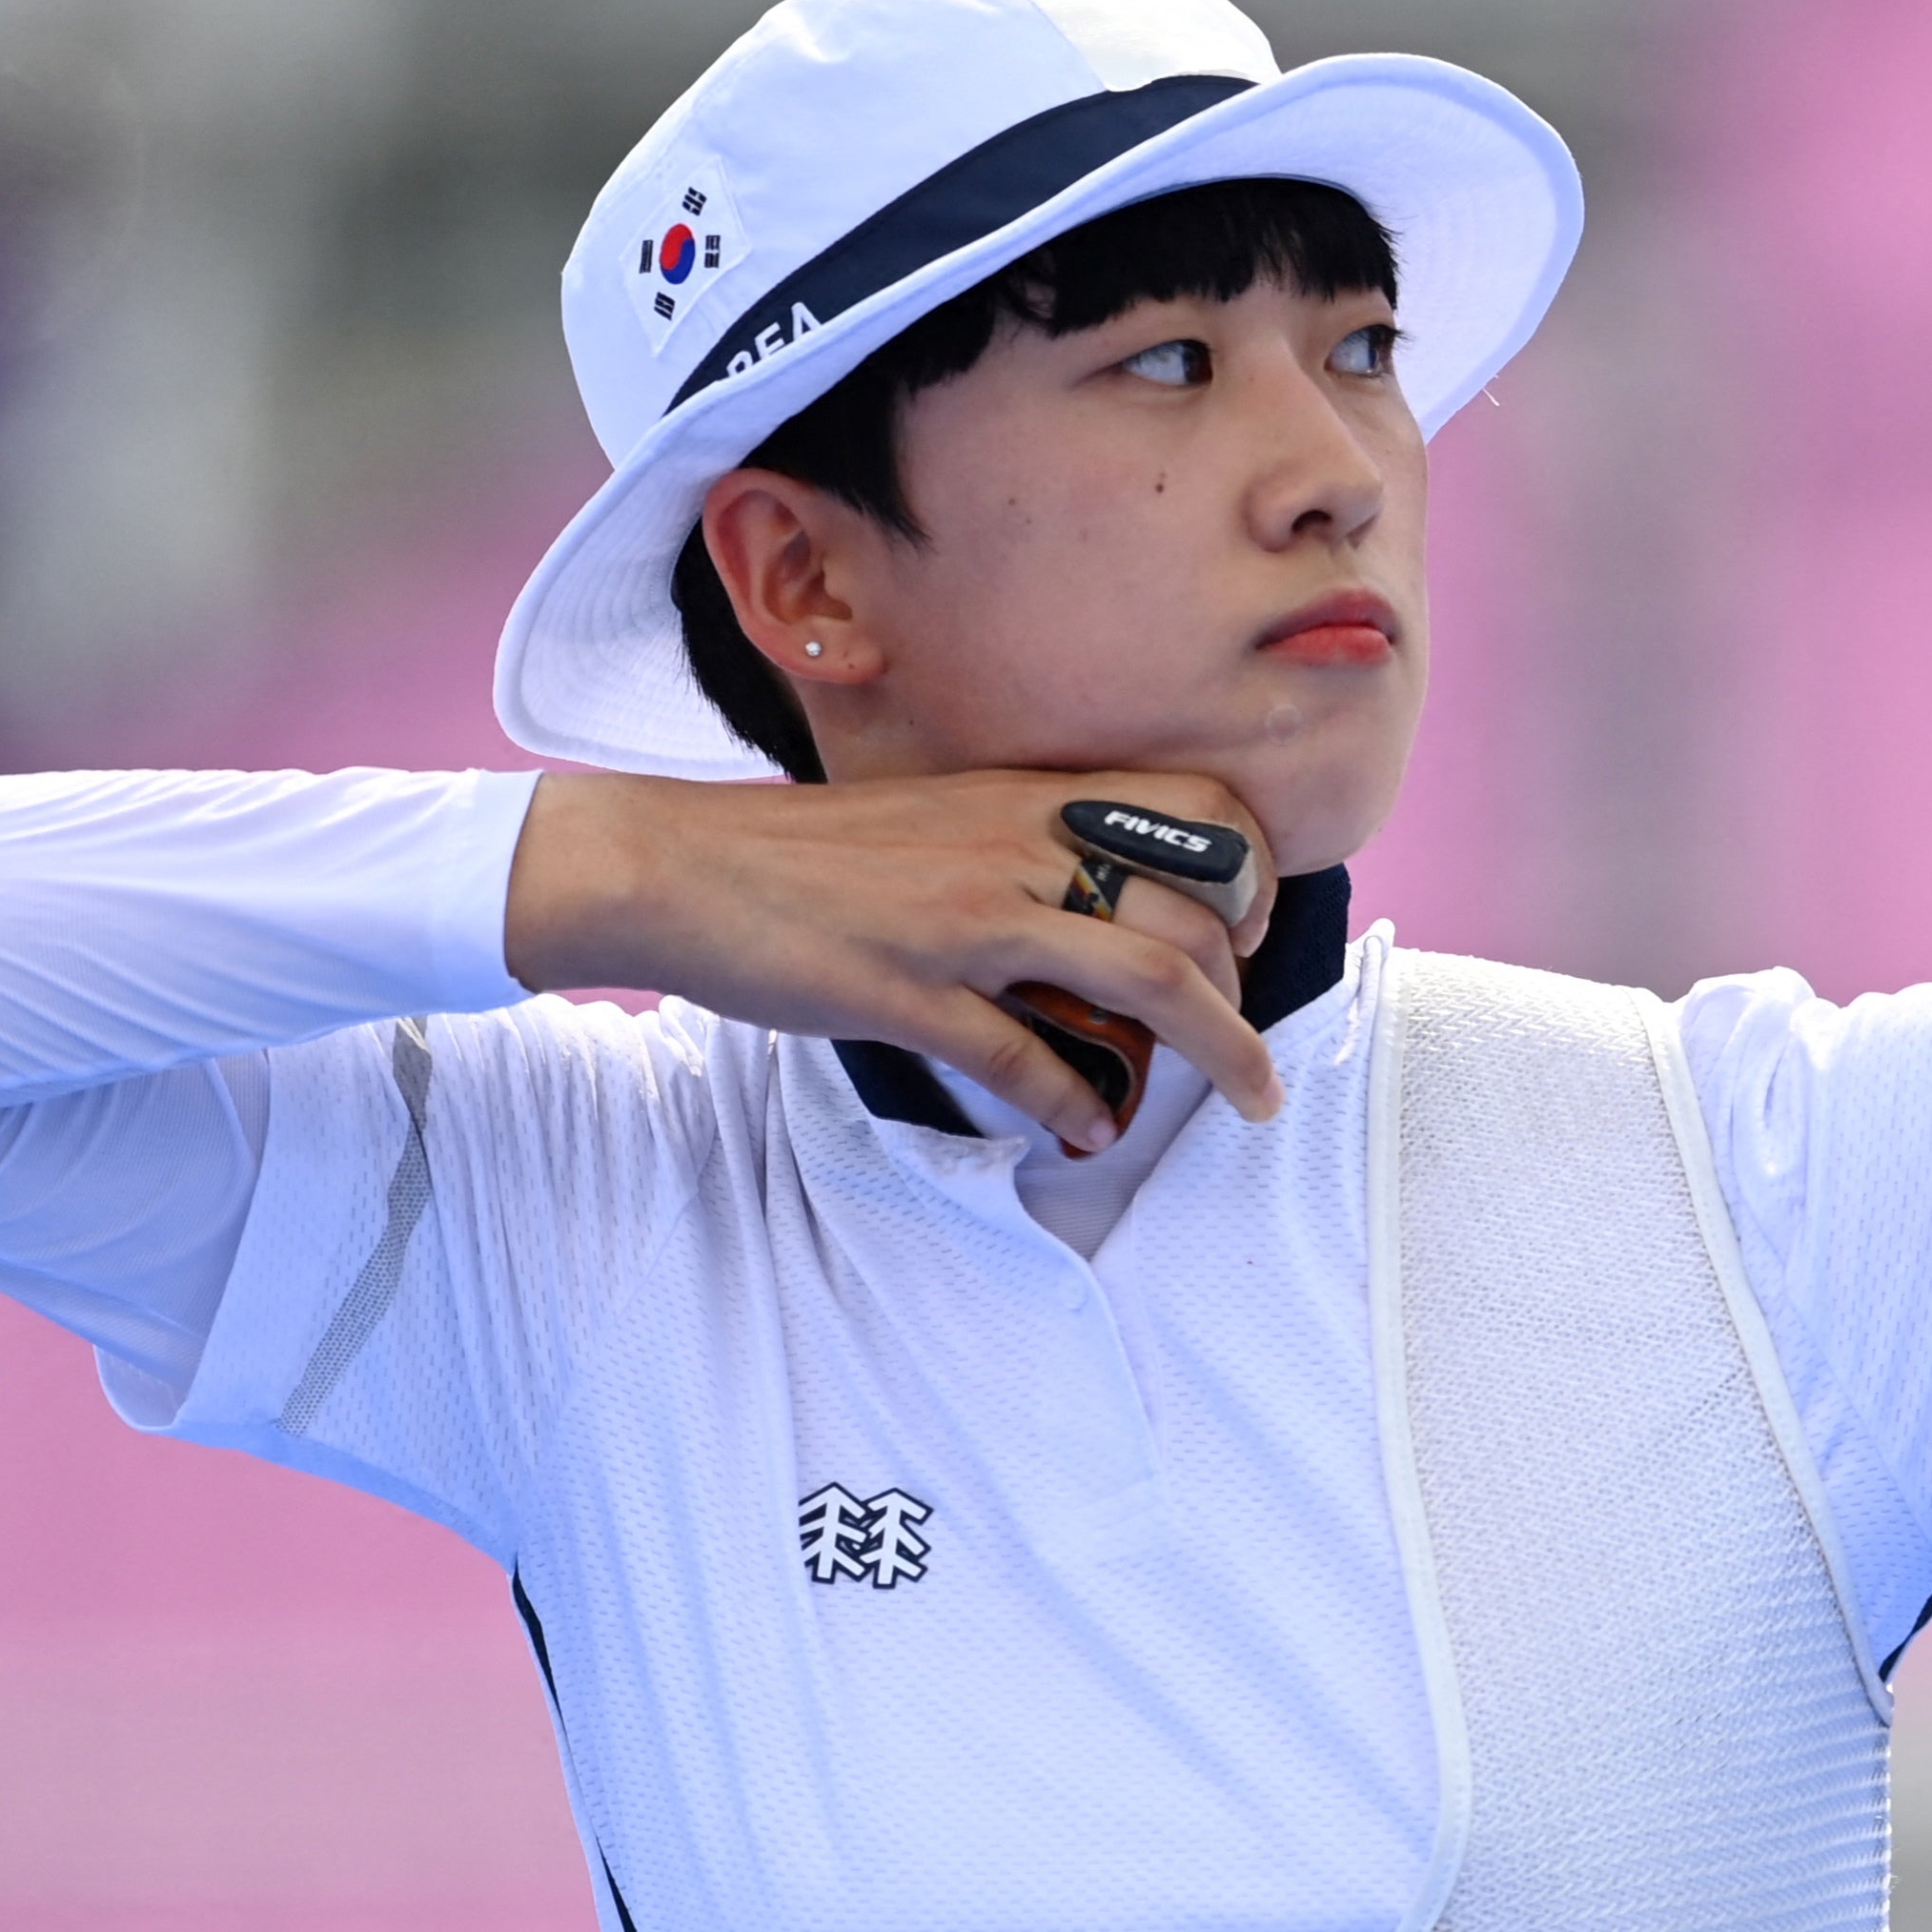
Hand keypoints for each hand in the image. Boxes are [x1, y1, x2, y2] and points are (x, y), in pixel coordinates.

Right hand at [503, 769, 1278, 1149]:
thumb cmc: (813, 851)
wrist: (679, 866)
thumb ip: (1028, 843)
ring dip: (1217, 1052)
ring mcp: (966, 923)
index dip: (1252, 876)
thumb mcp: (943, 816)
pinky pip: (1026, 1056)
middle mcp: (1016, 849)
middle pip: (1193, 914)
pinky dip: (1079, 1104)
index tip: (1252, 932)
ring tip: (1244, 1099)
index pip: (1201, 811)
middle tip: (1246, 1042)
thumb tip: (1106, 895)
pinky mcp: (909, 992)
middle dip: (1244, 991)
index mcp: (1028, 799)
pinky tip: (1094, 1133)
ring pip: (1145, 981)